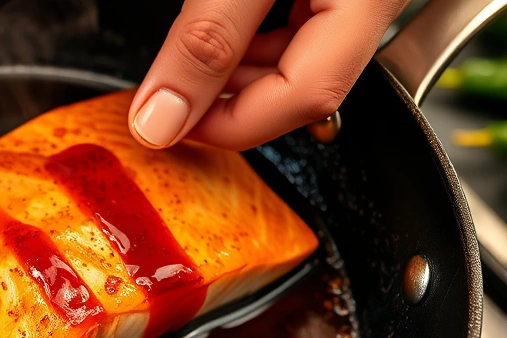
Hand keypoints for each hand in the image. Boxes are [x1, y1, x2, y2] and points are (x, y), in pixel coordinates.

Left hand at [128, 0, 408, 150]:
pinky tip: (220, 27)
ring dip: (236, 68)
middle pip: (302, 82)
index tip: (169, 127)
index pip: (305, 96)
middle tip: (169, 99)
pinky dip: (251, 35)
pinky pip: (296, 23)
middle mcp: (373, 1)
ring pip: (297, 56)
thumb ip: (205, 38)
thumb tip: (162, 118)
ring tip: (189, 62)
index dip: (230, 125)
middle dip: (228, 97)